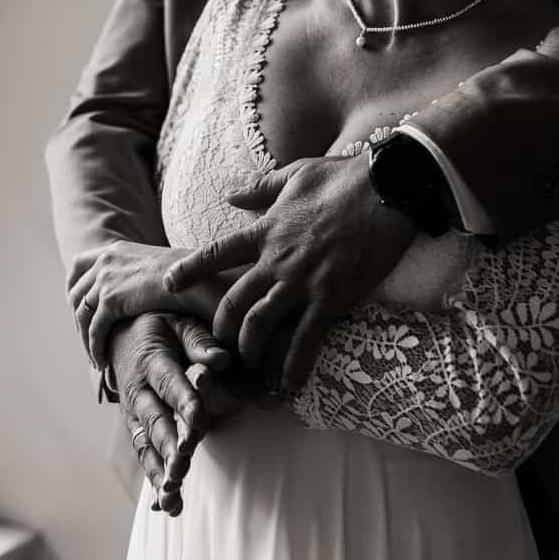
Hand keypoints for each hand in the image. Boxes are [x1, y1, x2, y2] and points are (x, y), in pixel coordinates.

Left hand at [68, 240, 222, 367]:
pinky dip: (95, 349)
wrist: (203, 277)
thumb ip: (143, 277)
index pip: (80, 265)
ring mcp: (106, 279)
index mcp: (117, 249)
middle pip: (75, 292)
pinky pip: (94, 330)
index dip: (75, 287)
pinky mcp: (112, 300)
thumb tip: (140, 294)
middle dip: (78, 318)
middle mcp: (107, 260)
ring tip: (95, 356)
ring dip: (85, 338)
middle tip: (88, 340)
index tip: (80, 307)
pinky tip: (102, 363)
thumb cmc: (193, 277)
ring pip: (81, 314)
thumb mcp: (160, 268)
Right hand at [109, 312, 237, 514]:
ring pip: (146, 444)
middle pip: (154, 420)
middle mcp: (139, 390)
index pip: (170, 382)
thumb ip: (199, 341)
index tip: (197, 421)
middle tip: (181, 464)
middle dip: (168, 444)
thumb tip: (221, 359)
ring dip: (159, 469)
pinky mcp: (135, 429)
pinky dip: (154, 480)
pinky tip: (166, 506)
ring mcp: (134, 413)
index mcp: (152, 360)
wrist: (117, 335)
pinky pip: (144, 456)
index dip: (183, 402)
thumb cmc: (158, 327)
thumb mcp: (177, 322)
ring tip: (172, 494)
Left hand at [162, 154, 415, 392]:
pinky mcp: (333, 297)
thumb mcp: (295, 175)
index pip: (216, 253)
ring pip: (261, 324)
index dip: (189, 270)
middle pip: (233, 301)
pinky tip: (287, 384)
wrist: (390, 189)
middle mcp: (276, 260)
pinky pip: (307, 339)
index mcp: (266, 230)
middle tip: (216, 342)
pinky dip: (294, 364)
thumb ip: (259, 189)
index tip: (168, 284)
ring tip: (247, 365)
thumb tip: (229, 195)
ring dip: (249, 349)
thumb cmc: (344, 178)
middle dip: (219, 326)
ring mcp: (303, 281)